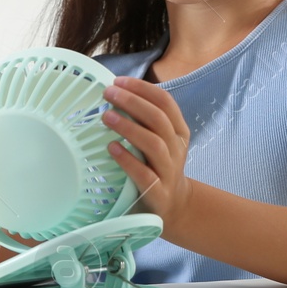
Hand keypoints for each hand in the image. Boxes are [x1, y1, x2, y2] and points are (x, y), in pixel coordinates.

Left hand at [100, 76, 194, 231]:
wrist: (174, 206)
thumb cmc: (158, 166)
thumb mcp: (160, 141)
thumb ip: (144, 121)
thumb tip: (114, 94)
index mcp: (179, 132)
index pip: (166, 102)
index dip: (142, 89)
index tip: (119, 81)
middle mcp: (177, 149)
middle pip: (159, 119)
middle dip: (132, 103)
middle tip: (108, 94)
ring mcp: (169, 171)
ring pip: (153, 144)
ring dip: (129, 128)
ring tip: (106, 117)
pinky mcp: (159, 193)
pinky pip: (144, 174)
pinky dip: (127, 160)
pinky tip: (111, 148)